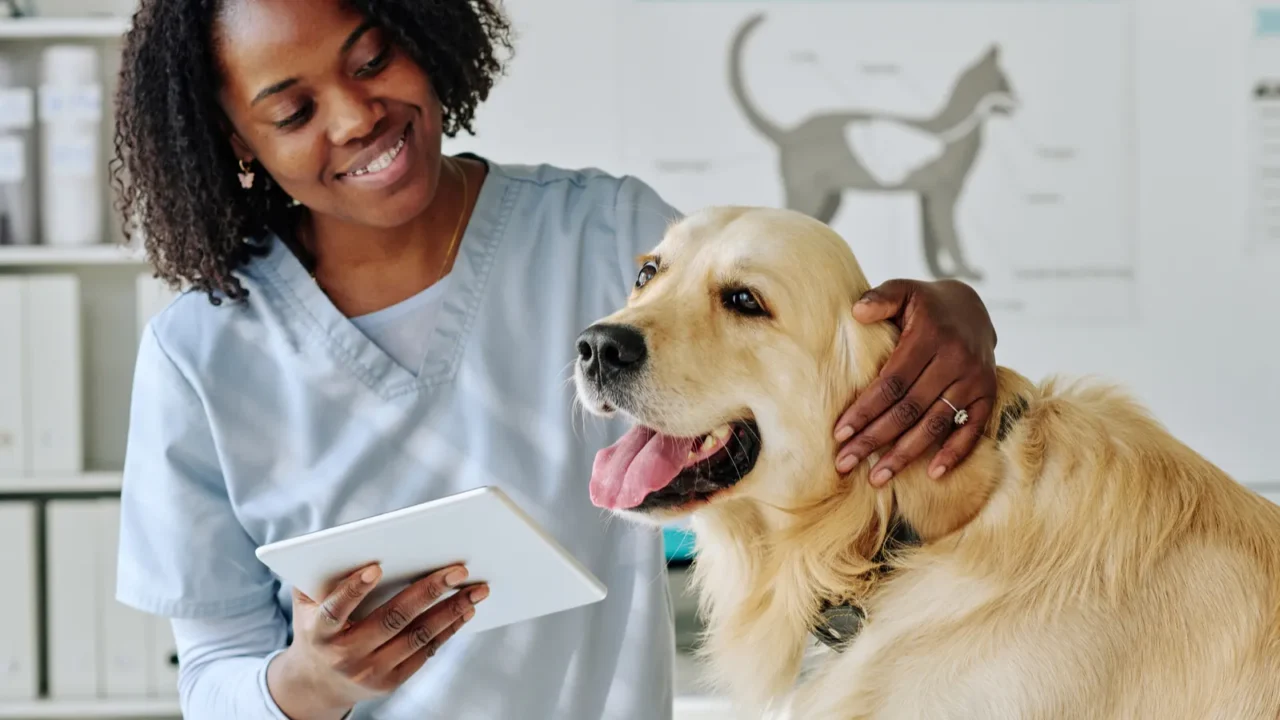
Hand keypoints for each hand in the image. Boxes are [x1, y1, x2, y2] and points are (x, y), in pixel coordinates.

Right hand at [267, 563, 488, 718]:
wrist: (317, 684)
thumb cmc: (316, 626)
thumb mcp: (307, 602)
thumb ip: (319, 573)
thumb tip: (349, 538)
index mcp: (318, 632)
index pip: (334, 610)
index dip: (353, 590)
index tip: (376, 566)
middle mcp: (344, 655)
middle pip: (392, 620)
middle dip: (428, 592)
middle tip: (458, 569)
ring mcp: (370, 671)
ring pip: (417, 637)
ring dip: (451, 611)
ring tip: (477, 589)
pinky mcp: (391, 681)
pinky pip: (425, 652)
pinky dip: (448, 629)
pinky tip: (466, 610)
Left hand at [833, 279, 997, 486]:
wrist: (973, 307)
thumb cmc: (925, 305)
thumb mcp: (903, 290)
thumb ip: (880, 298)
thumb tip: (857, 312)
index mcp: (929, 336)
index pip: (891, 382)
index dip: (865, 410)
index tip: (840, 433)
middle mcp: (955, 360)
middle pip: (908, 409)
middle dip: (874, 439)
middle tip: (845, 462)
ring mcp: (974, 379)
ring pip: (935, 424)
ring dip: (905, 455)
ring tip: (877, 477)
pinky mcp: (988, 393)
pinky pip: (972, 428)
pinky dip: (954, 453)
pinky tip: (932, 474)